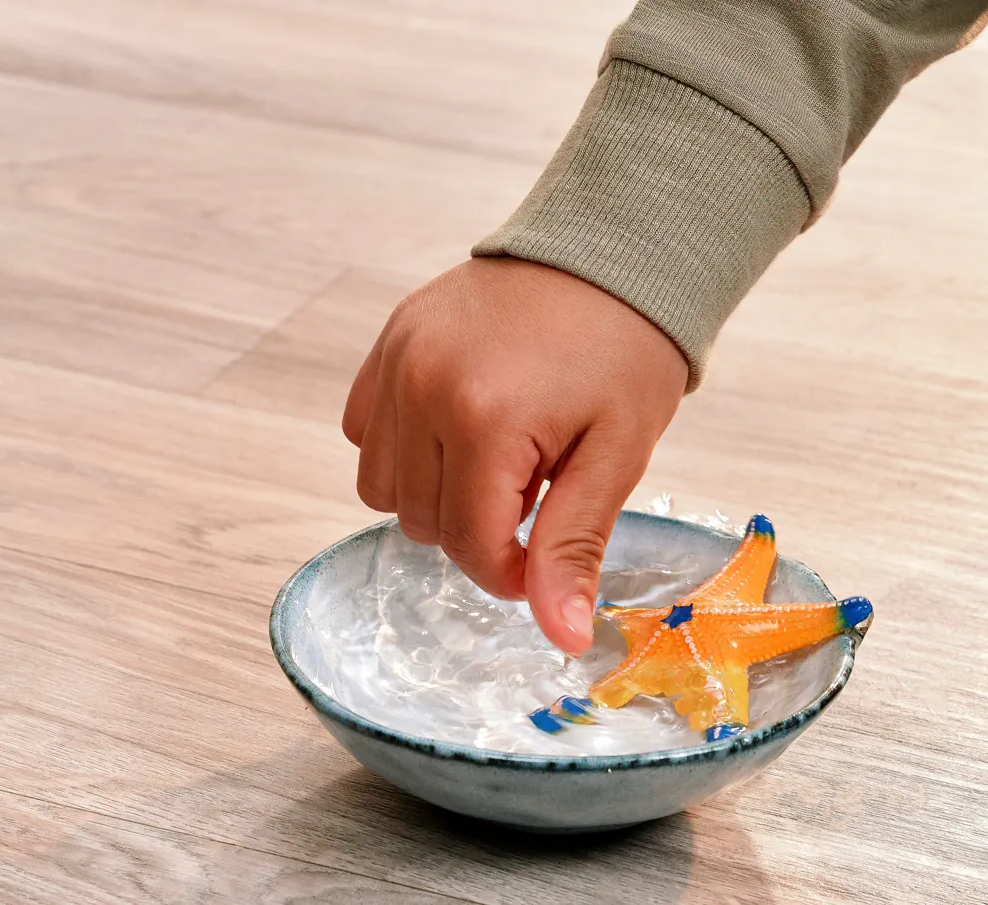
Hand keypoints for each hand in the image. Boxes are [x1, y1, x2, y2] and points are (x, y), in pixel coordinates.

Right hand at [342, 257, 686, 655]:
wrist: (611, 249)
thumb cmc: (625, 351)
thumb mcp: (616, 455)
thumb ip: (574, 547)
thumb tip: (563, 637)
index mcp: (485, 419)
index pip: (470, 547)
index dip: (512, 572)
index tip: (547, 549)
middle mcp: (423, 388)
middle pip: (421, 523)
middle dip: (477, 528)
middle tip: (534, 488)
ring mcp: (397, 360)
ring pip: (379, 485)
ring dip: (433, 494)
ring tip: (495, 459)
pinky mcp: (388, 341)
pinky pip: (361, 430)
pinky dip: (400, 448)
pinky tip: (455, 430)